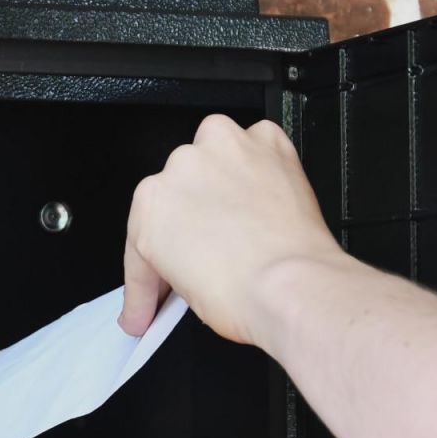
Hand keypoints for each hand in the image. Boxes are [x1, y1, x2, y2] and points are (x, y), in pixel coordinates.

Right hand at [119, 114, 343, 344]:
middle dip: (193, 218)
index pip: (145, 236)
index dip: (152, 272)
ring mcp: (225, 149)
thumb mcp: (184, 292)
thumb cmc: (240, 295)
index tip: (159, 291)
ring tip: (242, 218)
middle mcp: (182, 166)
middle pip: (181, 189)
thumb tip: (186, 269)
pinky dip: (261, 166)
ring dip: (223, 180)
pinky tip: (266, 197)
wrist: (291, 288)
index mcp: (151, 203)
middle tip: (210, 252)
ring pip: (215, 155)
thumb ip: (174, 267)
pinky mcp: (267, 142)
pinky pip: (258, 145)